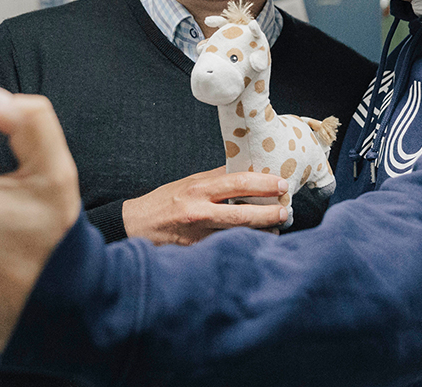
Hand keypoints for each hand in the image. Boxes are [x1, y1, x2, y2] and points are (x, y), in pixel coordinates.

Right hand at [122, 167, 288, 245]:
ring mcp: (197, 233)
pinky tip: (255, 243)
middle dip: (269, 213)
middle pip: (242, 212)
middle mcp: (199, 210)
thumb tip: (245, 171)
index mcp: (198, 188)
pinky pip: (225, 247)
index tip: (281, 184)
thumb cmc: (165, 201)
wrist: (135, 225)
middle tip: (285, 211)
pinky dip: (242, 244)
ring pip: (237, 234)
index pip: (237, 182)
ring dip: (261, 232)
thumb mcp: (189, 183)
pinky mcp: (196, 251)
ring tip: (276, 229)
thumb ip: (215, 179)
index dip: (262, 183)